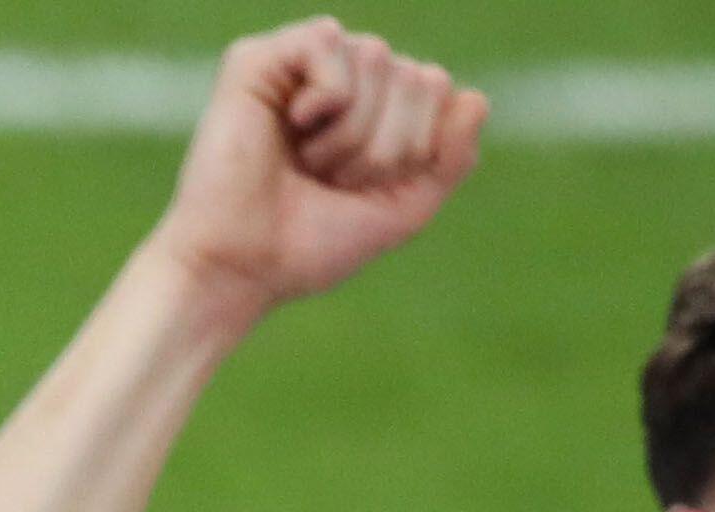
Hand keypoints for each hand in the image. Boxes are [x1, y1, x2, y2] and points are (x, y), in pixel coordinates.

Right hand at [150, 19, 483, 319]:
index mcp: (374, 109)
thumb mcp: (402, 209)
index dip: (412, 149)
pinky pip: (328, 39)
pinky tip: (293, 124)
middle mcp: (341, 80)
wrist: (240, 270)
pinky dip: (325, 95)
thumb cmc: (308, 245)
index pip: (438, 89)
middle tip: (328, 180)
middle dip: (382, 145)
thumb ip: (450, 159)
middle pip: (414, 74)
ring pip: (377, 56)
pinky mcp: (258, 60)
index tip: (360, 190)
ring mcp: (300, 66)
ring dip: (350, 131)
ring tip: (306, 162)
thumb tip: (475, 98)